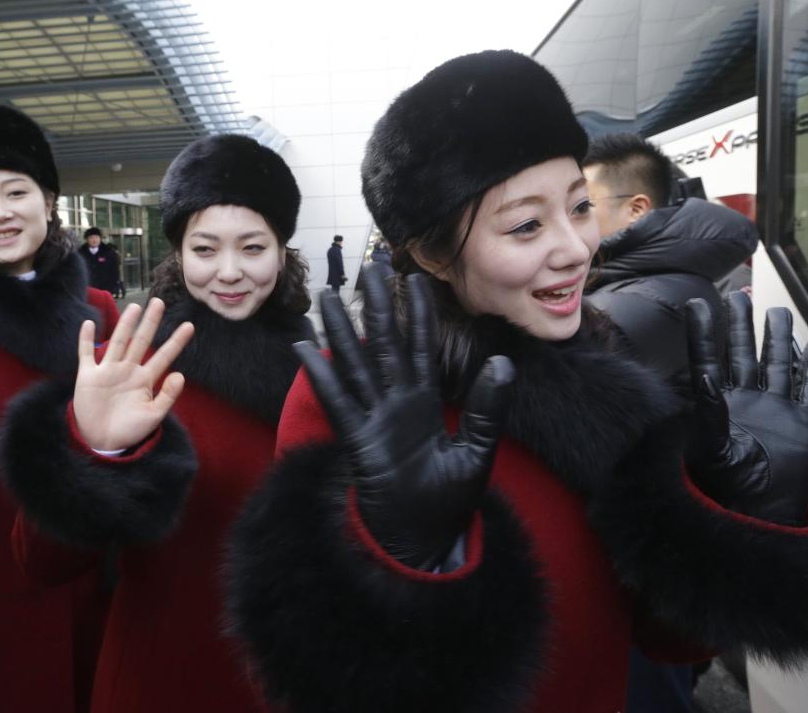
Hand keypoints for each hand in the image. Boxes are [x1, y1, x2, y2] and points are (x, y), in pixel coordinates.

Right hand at [73, 300, 193, 450]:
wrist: (104, 442)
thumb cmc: (131, 430)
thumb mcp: (154, 416)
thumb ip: (168, 396)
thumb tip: (180, 374)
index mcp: (145, 380)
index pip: (164, 356)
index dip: (176, 342)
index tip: (189, 326)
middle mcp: (128, 370)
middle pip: (141, 341)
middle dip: (150, 323)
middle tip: (159, 302)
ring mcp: (108, 371)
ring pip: (118, 342)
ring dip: (125, 325)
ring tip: (135, 307)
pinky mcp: (88, 376)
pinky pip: (86, 354)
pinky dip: (86, 340)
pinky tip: (90, 324)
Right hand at [297, 264, 514, 570]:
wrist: (423, 542)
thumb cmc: (448, 502)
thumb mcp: (477, 451)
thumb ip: (488, 408)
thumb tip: (502, 361)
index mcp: (425, 403)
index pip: (421, 347)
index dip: (419, 313)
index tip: (416, 278)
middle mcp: (396, 403)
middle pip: (384, 343)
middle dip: (378, 306)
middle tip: (369, 267)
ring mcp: (373, 419)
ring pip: (356, 364)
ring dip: (343, 330)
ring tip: (329, 295)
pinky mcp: (358, 441)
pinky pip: (338, 402)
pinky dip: (322, 376)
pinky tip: (306, 349)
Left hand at [684, 292, 807, 524]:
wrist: (760, 515)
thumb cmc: (726, 487)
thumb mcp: (711, 448)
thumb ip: (708, 413)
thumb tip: (705, 376)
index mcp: (718, 406)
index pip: (708, 360)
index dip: (702, 334)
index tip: (696, 304)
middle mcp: (746, 403)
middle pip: (744, 355)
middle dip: (741, 326)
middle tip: (738, 296)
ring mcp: (776, 412)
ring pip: (778, 365)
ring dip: (778, 339)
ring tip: (777, 311)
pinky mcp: (803, 425)